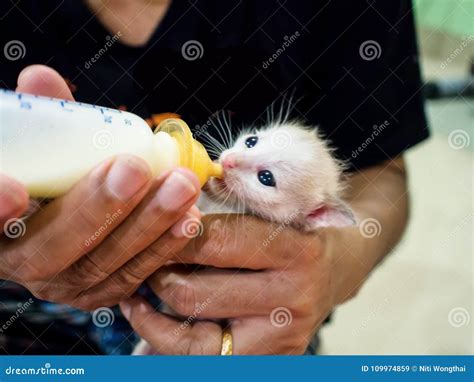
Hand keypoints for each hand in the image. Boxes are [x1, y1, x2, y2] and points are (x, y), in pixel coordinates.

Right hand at [0, 65, 201, 309]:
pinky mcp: (102, 289)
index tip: (17, 189)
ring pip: (102, 264)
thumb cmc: (41, 174)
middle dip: (98, 208)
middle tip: (134, 168)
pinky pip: (133, 274)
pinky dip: (164, 246)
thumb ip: (38, 120)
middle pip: (52, 250)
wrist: (61, 215)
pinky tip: (189, 216)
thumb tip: (42, 78)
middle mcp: (22, 264)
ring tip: (181, 186)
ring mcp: (64, 283)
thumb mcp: (28, 147)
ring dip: (146, 224)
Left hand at [120, 214, 339, 354]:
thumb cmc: (295, 234)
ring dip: (153, 313)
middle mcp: (293, 300)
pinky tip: (146, 317)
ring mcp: (282, 340)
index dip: (173, 233)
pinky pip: (201, 360)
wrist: (336, 270)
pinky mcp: (270, 361)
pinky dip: (164, 341)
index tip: (148, 224)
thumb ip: (227, 207)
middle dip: (157, 274)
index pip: (219, 242)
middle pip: (197, 294)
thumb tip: (168, 209)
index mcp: (297, 252)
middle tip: (142, 257)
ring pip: (193, 339)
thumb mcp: (273, 210)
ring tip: (138, 290)